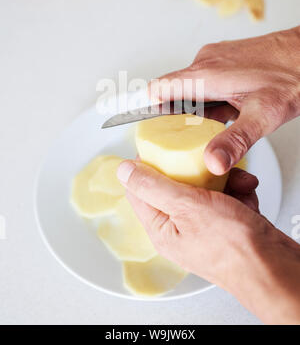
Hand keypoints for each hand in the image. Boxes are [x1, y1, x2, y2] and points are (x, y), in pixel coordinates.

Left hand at [118, 160, 299, 324]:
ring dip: (223, 179)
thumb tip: (124, 171)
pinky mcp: (226, 222)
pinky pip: (226, 196)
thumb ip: (153, 186)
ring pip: (205, 188)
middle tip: (206, 163)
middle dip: (194, 170)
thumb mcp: (186, 206)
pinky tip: (246, 193)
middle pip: (176, 184)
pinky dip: (238, 191)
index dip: (148, 165)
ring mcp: (204, 225)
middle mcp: (180, 227)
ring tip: (235, 180)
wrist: (274, 267)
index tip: (162, 147)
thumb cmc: (233, 248)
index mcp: (161, 227)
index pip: (140, 189)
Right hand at [149, 27, 299, 174]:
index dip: (145, 106)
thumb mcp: (263, 115)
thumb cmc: (293, 74)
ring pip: (193, 87)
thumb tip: (211, 162)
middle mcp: (206, 62)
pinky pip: (208, 81)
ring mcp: (217, 59)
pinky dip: (211, 99)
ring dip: (198, 109)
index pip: (159, 88)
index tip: (136, 122)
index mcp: (205, 74)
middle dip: (177, 116)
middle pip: (174, 91)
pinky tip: (230, 110)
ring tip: (216, 124)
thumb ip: (234, 140)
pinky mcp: (227, 59)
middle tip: (184, 138)